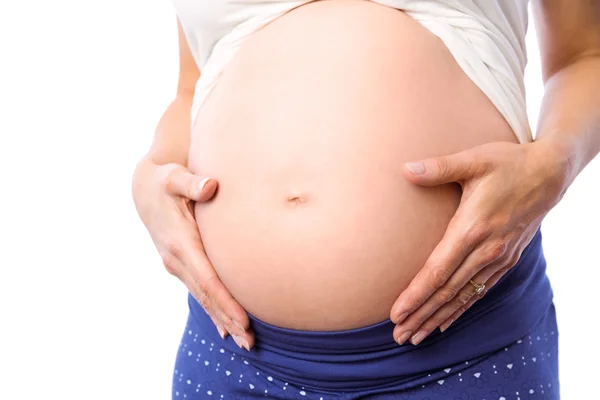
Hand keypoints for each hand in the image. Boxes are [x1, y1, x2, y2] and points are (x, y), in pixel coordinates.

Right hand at [132, 159, 253, 349]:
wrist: (144, 189)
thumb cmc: (166, 180)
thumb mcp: (175, 177)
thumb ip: (192, 182)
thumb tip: (210, 186)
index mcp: (180, 243)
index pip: (208, 280)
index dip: (226, 302)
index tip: (244, 321)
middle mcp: (176, 259)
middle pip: (207, 296)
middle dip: (228, 321)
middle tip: (251, 344)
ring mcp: (176, 265)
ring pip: (203, 298)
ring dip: (222, 321)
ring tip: (244, 343)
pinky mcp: (180, 265)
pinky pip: (199, 292)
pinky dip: (213, 310)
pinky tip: (225, 329)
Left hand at [389, 140, 569, 345]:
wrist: (550, 173)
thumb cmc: (508, 163)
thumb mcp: (473, 159)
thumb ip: (439, 168)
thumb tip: (405, 169)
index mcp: (472, 228)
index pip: (438, 270)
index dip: (416, 294)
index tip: (396, 313)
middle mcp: (486, 250)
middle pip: (447, 291)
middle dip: (421, 315)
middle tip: (398, 336)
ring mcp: (498, 258)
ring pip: (463, 296)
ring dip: (438, 318)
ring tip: (415, 336)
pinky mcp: (506, 259)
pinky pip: (480, 291)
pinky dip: (461, 309)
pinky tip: (446, 321)